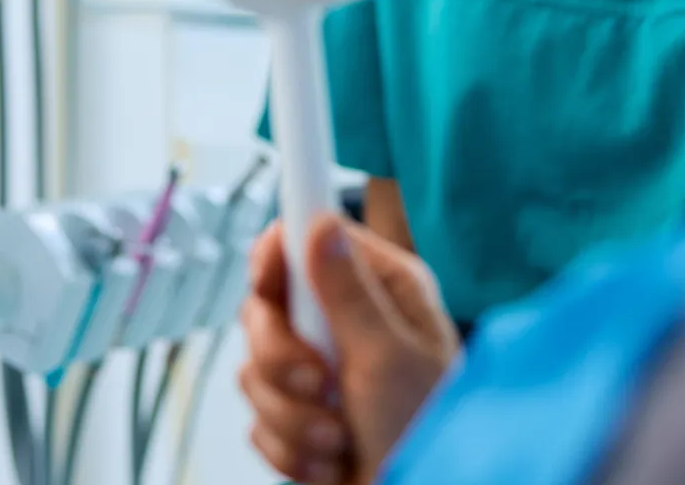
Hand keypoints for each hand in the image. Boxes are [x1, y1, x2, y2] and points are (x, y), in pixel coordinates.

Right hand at [238, 216, 461, 484]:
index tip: (268, 281)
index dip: (276, 253)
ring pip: (256, 370)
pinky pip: (260, 421)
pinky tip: (330, 462)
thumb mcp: (389, 355)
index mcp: (379, 289)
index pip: (308, 238)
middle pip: (265, 308)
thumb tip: (320, 223)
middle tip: (318, 384)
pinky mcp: (301, 418)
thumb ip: (348, 291)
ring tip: (338, 438)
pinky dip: (290, 449)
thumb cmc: (428, 433)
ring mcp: (320, 371)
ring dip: (292, 416)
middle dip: (282, 358)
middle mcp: (346, 323)